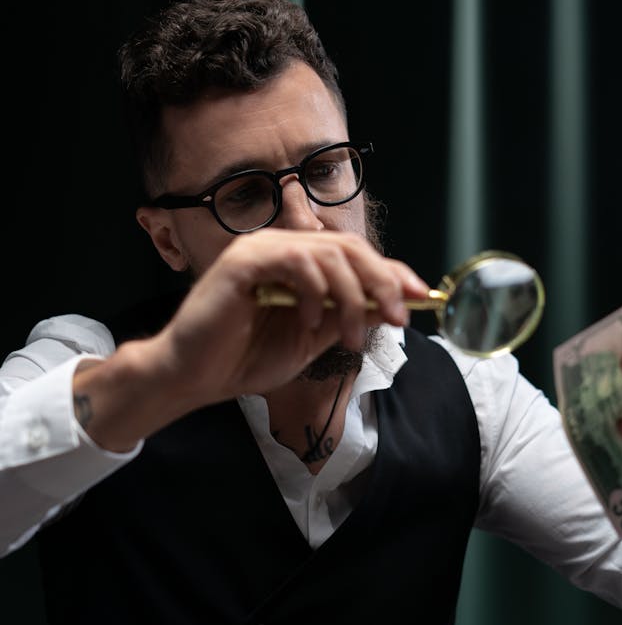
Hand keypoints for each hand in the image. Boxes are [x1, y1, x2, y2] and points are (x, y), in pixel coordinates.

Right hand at [150, 228, 428, 405]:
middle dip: (383, 282)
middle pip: (350, 248)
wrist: (196, 377)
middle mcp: (281, 246)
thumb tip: (392, 305)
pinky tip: (309, 321)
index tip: (422, 295)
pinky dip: (313, 292)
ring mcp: (261, 249)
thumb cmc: (246, 358)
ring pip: (330, 254)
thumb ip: (346, 316)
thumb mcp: (313, 338)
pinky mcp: (243, 261)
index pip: (355, 255)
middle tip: (400, 316)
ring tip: (352, 337)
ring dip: (352, 298)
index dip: (392, 272)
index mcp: (298, 262)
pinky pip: (295, 262)